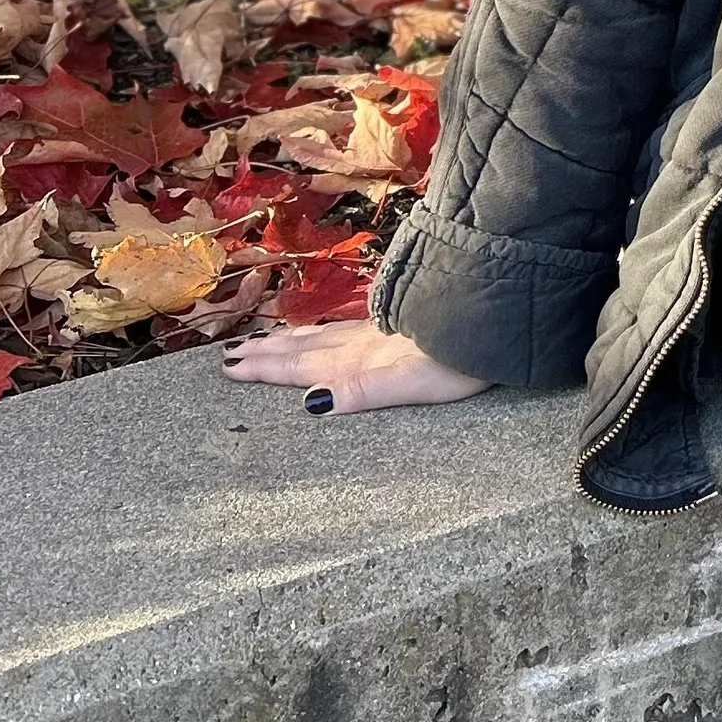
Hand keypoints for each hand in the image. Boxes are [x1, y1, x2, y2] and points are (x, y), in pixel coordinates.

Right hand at [221, 317, 493, 413]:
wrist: (493, 316)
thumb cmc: (457, 359)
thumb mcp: (409, 384)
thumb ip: (360, 392)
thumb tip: (309, 405)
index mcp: (358, 361)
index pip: (302, 367)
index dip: (265, 367)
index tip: (228, 365)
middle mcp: (362, 343)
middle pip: (304, 348)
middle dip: (266, 352)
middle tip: (229, 354)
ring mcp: (379, 331)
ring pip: (322, 335)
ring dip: (288, 340)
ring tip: (262, 340)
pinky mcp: (398, 324)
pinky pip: (344, 329)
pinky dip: (322, 331)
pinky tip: (326, 330)